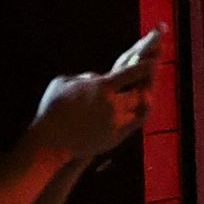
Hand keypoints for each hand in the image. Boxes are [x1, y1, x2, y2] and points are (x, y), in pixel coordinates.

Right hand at [33, 29, 162, 160]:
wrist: (51, 141)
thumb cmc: (52, 108)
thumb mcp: (62, 83)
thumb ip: (82, 77)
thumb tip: (95, 77)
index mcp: (102, 87)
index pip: (130, 73)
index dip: (143, 67)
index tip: (151, 62)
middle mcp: (114, 104)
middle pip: (139, 93)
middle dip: (143, 88)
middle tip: (147, 83)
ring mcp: (116, 122)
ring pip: (138, 110)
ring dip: (140, 104)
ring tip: (142, 99)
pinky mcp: (116, 137)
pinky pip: (133, 125)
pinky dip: (135, 118)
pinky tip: (134, 115)